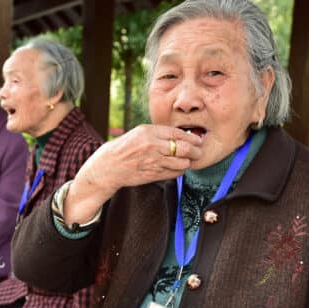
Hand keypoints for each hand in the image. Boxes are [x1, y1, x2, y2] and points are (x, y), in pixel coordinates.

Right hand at [81, 125, 201, 193]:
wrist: (110, 166)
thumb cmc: (125, 148)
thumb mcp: (140, 133)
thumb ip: (159, 134)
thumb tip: (182, 136)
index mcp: (149, 132)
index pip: (178, 134)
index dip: (191, 138)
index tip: (198, 140)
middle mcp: (152, 146)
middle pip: (184, 149)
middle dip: (195, 151)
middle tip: (198, 152)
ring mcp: (153, 161)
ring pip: (182, 163)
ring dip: (188, 162)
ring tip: (187, 160)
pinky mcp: (153, 175)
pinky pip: (174, 173)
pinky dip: (179, 171)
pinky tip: (177, 167)